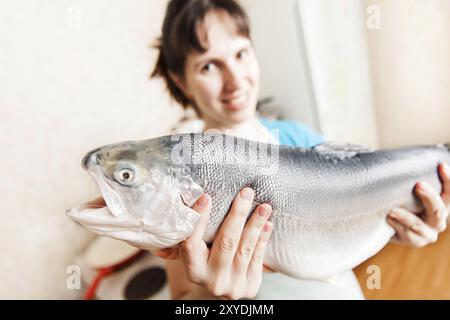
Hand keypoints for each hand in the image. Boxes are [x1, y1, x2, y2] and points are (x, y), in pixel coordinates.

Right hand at [152, 187, 273, 299]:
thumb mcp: (195, 250)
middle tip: (246, 193)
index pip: (192, 242)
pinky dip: (263, 239)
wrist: (220, 285)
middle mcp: (212, 280)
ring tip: (264, 206)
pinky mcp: (250, 287)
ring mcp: (232, 285)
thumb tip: (188, 195)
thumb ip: (191, 230)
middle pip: (226, 243)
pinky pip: (258, 258)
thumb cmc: (205, 259)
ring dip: (256, 224)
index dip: (199, 219)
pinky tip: (268, 223)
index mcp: (193, 270)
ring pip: (246, 249)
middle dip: (238, 214)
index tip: (206, 196)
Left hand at [387, 163, 449, 247]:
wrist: (388, 224)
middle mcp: (438, 219)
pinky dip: (397, 226)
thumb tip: (402, 157)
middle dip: (429, 196)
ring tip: (391, 211)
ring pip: (419, 225)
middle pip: (439, 209)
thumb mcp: (407, 191)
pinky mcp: (414, 241)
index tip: (441, 165)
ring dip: (405, 217)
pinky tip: (388, 219)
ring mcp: (427, 233)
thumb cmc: (401, 201)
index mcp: (442, 204)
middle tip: (418, 185)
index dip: (448, 179)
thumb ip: (410, 179)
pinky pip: (408, 235)